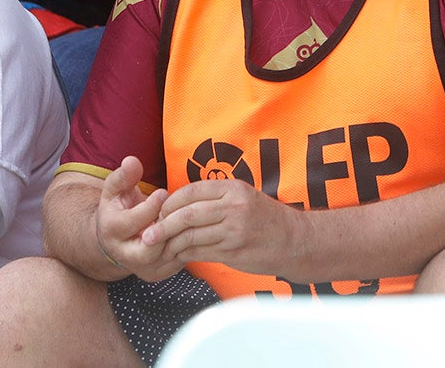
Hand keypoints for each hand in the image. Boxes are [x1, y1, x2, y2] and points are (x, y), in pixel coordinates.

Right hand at [95, 157, 180, 280]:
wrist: (116, 239)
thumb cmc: (117, 208)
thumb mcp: (114, 189)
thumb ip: (123, 175)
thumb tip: (132, 161)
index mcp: (112, 231)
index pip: (134, 221)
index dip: (151, 206)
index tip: (163, 192)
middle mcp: (125, 255)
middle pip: (151, 247)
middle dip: (167, 226)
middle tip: (178, 209)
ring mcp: (143, 268)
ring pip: (168, 255)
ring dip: (180, 234)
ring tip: (187, 216)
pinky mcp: (159, 273)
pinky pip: (178, 261)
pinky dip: (188, 244)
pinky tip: (192, 228)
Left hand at [144, 177, 301, 277]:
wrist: (295, 241)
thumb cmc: (266, 219)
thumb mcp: (244, 197)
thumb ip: (216, 199)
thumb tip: (179, 204)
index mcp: (233, 189)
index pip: (191, 191)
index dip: (170, 202)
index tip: (159, 211)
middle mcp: (233, 207)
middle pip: (186, 214)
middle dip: (163, 223)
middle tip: (149, 233)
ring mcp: (234, 230)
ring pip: (190, 235)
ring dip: (170, 242)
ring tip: (156, 247)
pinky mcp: (234, 251)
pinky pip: (201, 252)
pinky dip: (184, 254)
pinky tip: (176, 256)